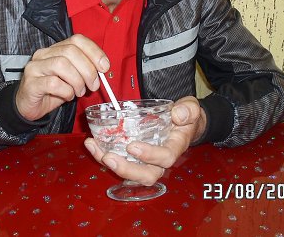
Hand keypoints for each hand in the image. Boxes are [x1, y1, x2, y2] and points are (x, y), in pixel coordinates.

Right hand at [15, 34, 109, 120]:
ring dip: (77, 81)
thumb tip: (103, 68)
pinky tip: (67, 96)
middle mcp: (43, 54)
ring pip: (62, 64)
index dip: (94, 51)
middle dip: (88, 69)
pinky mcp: (31, 83)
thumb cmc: (52, 91)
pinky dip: (66, 91)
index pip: (77, 40)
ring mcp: (35, 67)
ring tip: (79, 91)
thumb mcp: (72, 78)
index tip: (104, 67)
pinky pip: (53, 83)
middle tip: (94, 85)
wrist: (29, 106)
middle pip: (70, 51)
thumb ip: (85, 70)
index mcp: (55, 49)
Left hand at [84, 96, 205, 185]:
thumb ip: (188, 110)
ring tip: (96, 150)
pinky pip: (120, 161)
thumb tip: (178, 115)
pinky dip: (103, 155)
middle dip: (126, 169)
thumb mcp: (190, 108)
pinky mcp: (134, 157)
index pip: (165, 158)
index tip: (133, 146)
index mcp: (174, 147)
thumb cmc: (185, 117)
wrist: (182, 122)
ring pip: (130, 173)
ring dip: (111, 165)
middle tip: (109, 157)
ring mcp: (146, 161)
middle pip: (146, 175)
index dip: (149, 156)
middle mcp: (160, 160)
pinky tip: (92, 144)